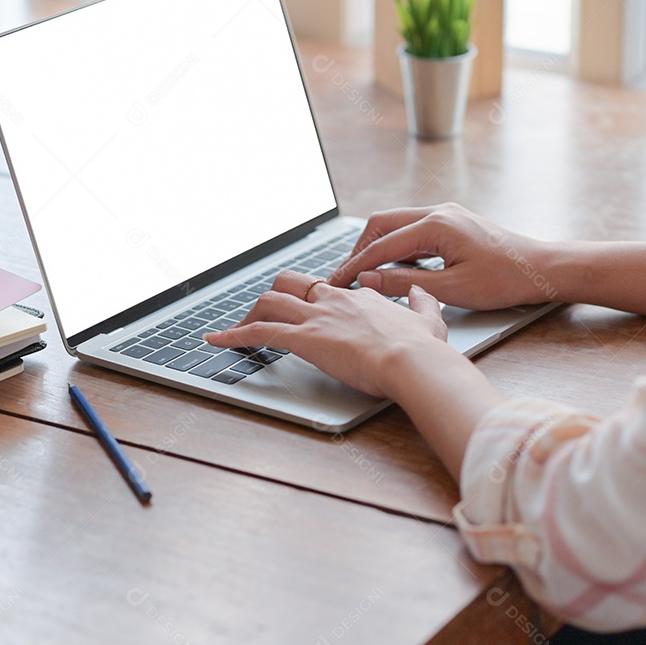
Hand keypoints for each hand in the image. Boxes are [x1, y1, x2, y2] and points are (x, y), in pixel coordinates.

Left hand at [204, 271, 446, 398]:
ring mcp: (316, 317)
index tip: (306, 310)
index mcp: (359, 297)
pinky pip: (258, 331)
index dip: (312, 299)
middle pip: (290, 283)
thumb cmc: (421, 349)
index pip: (326, 289)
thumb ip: (421, 304)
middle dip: (274, 296)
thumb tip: (420, 293)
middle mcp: (333, 300)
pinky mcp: (303, 338)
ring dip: (249, 314)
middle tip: (265, 315)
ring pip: (269, 302)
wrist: (412, 361)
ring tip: (235, 330)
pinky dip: (232, 335)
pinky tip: (215, 341)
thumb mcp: (429, 319)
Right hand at [327, 203, 555, 309]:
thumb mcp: (451, 289)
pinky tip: (391, 269)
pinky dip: (395, 248)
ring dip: (376, 248)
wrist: (542, 269)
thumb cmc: (504, 280)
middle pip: (381, 224)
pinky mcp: (451, 224)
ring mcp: (445, 215)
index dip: (354, 266)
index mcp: (435, 225)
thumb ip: (404, 283)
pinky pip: (412, 231)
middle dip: (359, 250)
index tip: (336, 284)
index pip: (381, 245)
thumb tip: (368, 281)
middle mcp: (438, 212)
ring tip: (362, 275)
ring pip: (395, 225)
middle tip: (343, 277)